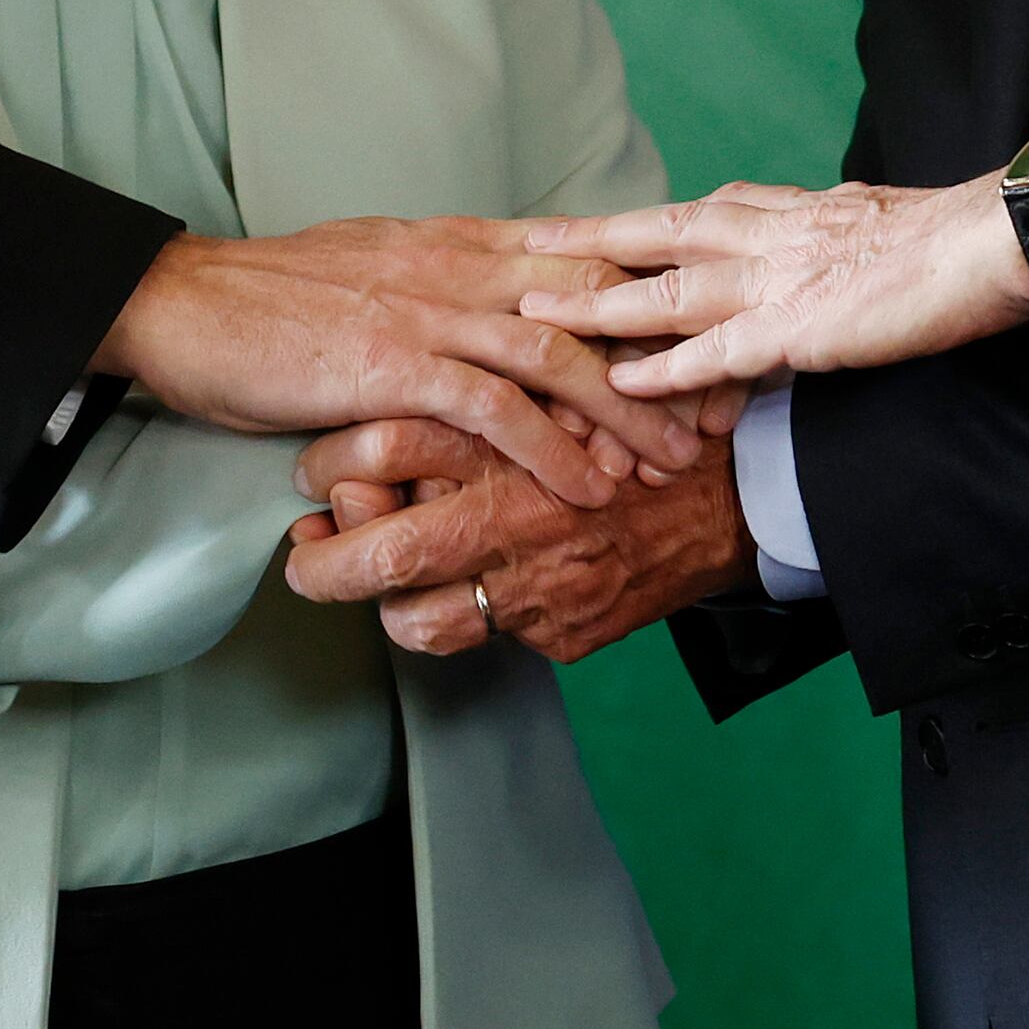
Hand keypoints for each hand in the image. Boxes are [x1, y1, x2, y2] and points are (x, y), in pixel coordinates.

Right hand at [95, 221, 703, 509]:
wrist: (181, 304)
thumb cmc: (269, 299)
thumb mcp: (375, 269)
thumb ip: (442, 281)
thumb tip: (491, 299)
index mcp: (458, 240)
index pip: (580, 257)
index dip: (652, 297)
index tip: (709, 336)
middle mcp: (457, 265)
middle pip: (591, 300)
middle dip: (664, 354)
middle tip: (721, 408)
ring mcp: (427, 310)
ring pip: (557, 352)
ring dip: (624, 410)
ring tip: (672, 462)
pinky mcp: (392, 362)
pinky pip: (492, 407)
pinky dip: (549, 448)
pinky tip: (585, 486)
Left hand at [279, 418, 748, 658]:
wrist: (725, 496)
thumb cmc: (621, 429)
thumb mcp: (541, 387)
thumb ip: (462, 400)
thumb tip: (373, 443)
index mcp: (506, 434)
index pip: (385, 447)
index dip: (330, 464)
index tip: (310, 472)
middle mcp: (516, 512)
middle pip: (386, 551)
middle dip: (324, 566)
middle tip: (303, 558)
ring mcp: (540, 584)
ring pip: (418, 620)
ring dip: (383, 607)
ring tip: (374, 583)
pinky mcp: (562, 633)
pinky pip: (479, 641)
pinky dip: (454, 620)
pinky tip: (457, 591)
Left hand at [510, 174, 1028, 393]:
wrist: (988, 240)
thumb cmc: (936, 236)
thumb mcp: (852, 224)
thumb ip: (803, 238)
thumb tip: (780, 245)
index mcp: (773, 209)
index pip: (678, 216)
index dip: (619, 229)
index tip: (567, 235)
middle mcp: (760, 233)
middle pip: (647, 235)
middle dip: (578, 245)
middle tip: (513, 249)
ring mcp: (774, 280)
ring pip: (664, 289)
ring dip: (594, 305)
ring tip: (531, 317)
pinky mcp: (799, 328)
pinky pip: (715, 351)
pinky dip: (663, 367)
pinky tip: (620, 383)